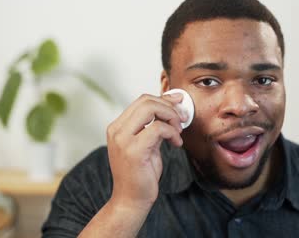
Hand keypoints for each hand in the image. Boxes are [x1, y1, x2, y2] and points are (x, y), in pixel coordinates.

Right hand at [106, 93, 185, 210]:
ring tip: (178, 132)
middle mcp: (117, 130)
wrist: (131, 200)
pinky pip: (158, 128)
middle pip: (146, 100)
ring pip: (151, 109)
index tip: (179, 105)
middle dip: (169, 107)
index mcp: (117, 127)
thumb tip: (171, 106)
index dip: (164, 99)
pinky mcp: (133, 150)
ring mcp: (123, 139)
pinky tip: (176, 143)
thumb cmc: (140, 173)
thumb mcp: (147, 144)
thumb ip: (154, 126)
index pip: (141, 101)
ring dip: (171, 117)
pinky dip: (172, 133)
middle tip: (181, 119)